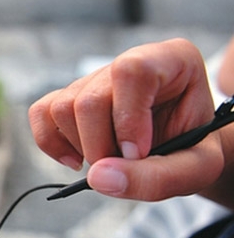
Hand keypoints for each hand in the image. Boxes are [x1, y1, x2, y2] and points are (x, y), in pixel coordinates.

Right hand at [28, 38, 224, 200]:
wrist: (184, 149)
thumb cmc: (193, 151)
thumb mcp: (197, 170)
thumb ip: (157, 177)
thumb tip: (97, 177)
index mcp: (171, 60)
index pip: (132, 72)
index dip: (128, 117)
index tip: (136, 153)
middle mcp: (126, 63)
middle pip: (89, 100)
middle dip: (99, 147)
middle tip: (123, 169)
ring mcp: (94, 79)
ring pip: (62, 108)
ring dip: (80, 148)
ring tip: (109, 161)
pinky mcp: (70, 97)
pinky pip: (41, 112)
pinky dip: (51, 143)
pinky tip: (76, 160)